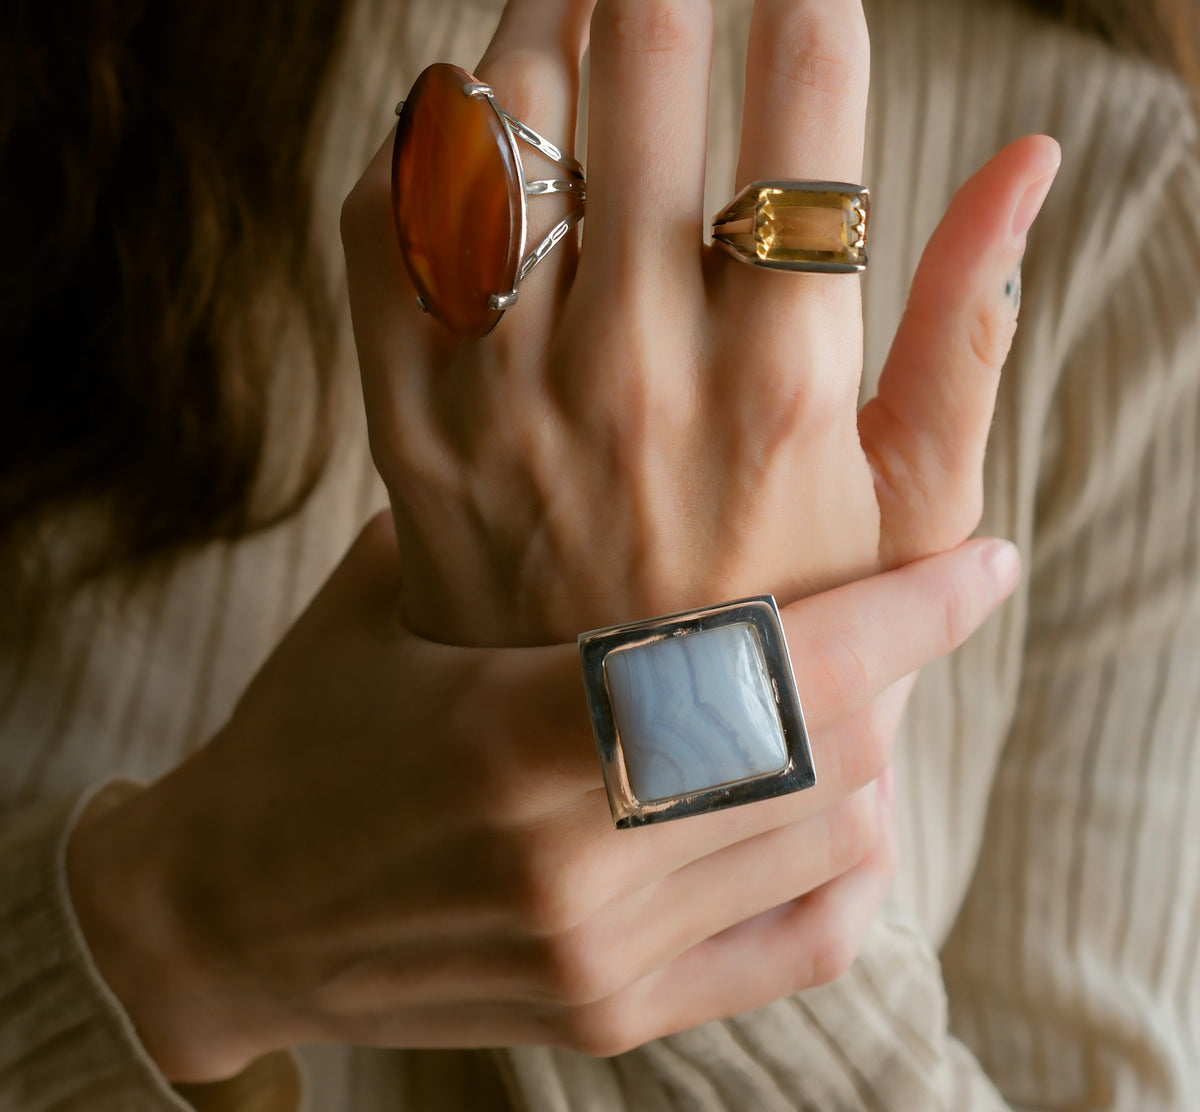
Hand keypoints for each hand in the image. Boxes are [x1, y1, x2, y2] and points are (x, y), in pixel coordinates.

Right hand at [65, 514, 1017, 1078]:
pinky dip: (842, 867)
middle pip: (821, 754)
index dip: (897, 611)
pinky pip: (797, 945)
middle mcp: (570, 858)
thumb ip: (517, 516)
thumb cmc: (307, 720)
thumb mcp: (390, 592)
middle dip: (887, 667)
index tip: (982, 561)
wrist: (225, 912)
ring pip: (827, 843)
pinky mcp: (609, 1015)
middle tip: (899, 599)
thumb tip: (629, 403)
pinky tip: (825, 804)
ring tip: (853, 686)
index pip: (763, 670)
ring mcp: (599, 955)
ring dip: (866, 753)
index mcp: (511, 730)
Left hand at [343, 0, 1058, 644]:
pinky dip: (416, 140)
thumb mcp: (913, 506)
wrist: (615, 771)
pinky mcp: (407, 428)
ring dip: (528, 24)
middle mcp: (640, 376)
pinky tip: (462, 113)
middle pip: (644, 85)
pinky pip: (384, 229)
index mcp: (786, 388)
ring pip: (499, 132)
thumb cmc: (791, 631)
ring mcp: (506, 400)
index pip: (807, 116)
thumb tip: (1033, 156)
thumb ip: (967, 328)